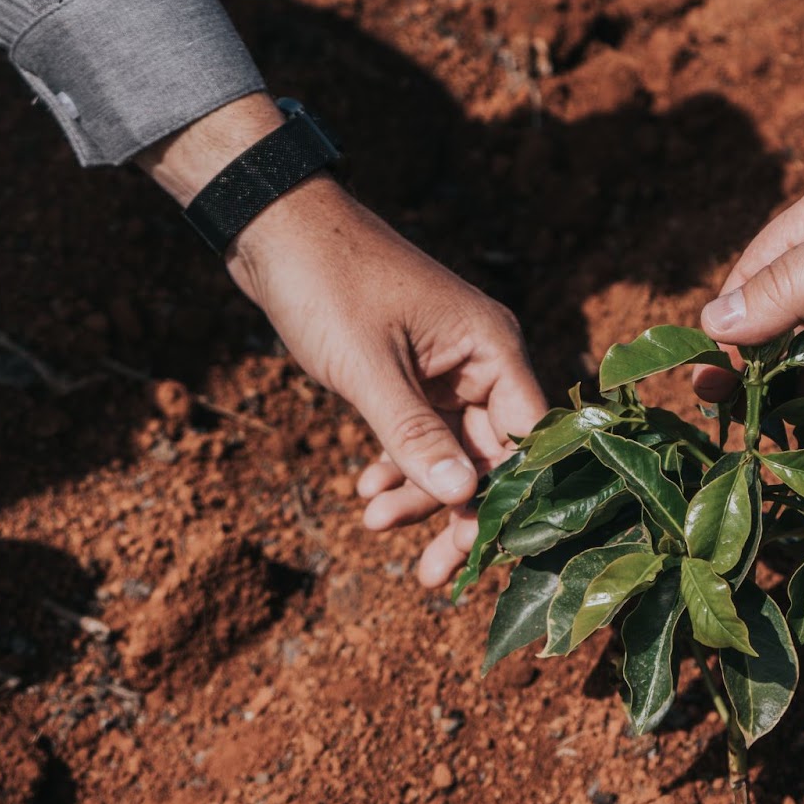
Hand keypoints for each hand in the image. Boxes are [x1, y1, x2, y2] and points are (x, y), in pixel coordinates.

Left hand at [139, 95, 545, 586]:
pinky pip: (422, 431)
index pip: (529, 440)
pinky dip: (399, 463)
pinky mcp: (415, 371)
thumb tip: (465, 500)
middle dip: (460, 512)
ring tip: (375, 524)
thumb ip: (416, 437)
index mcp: (492, 348)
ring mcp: (449, 366)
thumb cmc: (327, 284)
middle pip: (494, 455)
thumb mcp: (368, 369)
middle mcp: (483, 358)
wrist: (274, 228)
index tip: (484, 554)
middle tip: (428, 576)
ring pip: (454, 449)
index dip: (513, 500)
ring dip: (420, 492)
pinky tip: (367, 490)